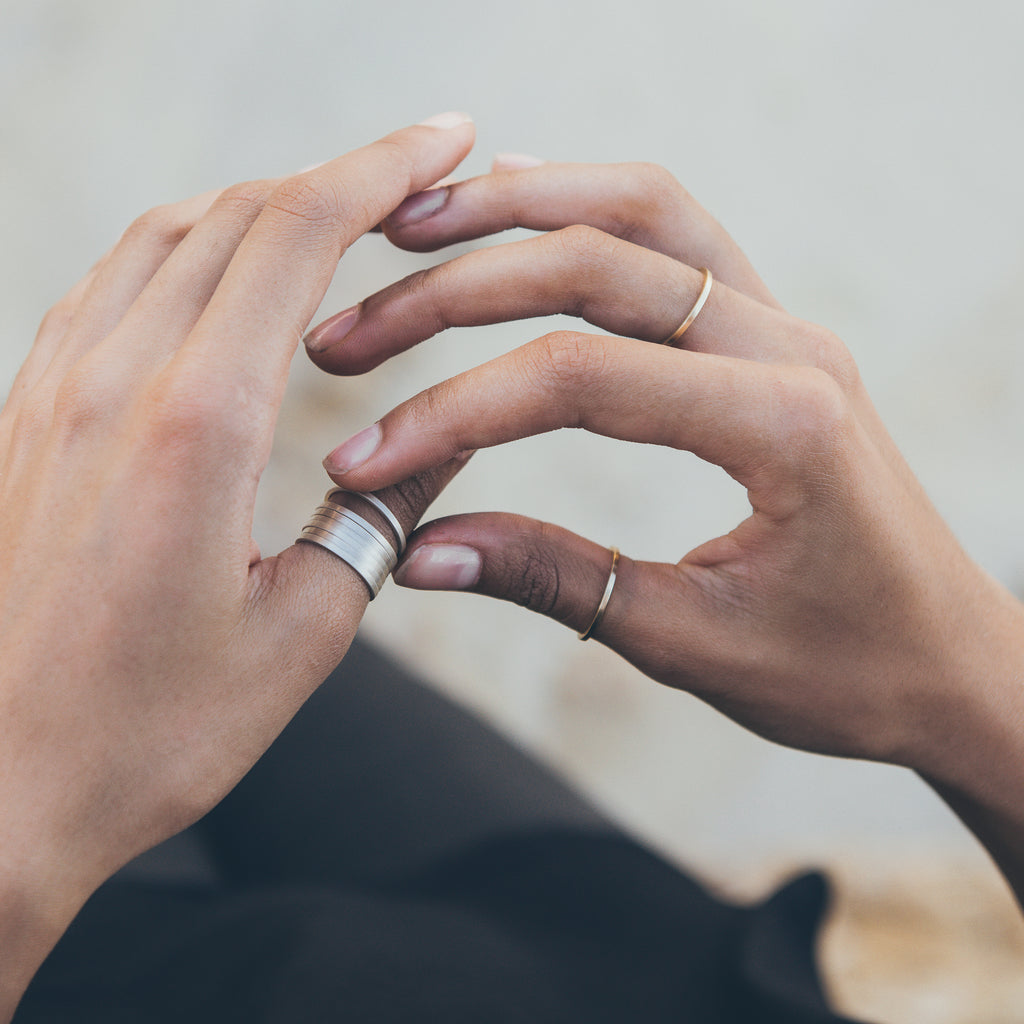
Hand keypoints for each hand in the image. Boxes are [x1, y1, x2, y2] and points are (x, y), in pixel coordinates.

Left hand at [0, 113, 473, 1015]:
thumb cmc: (148, 732)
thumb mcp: (305, 631)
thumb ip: (384, 516)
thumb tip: (443, 440)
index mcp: (196, 427)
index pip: (298, 237)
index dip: (384, 168)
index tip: (449, 137)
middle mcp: (112, 382)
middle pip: (237, 215)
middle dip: (339, 174)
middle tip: (417, 177)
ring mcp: (52, 392)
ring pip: (166, 235)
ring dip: (261, 207)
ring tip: (337, 221)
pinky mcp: (24, 417)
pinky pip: (109, 284)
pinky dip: (185, 249)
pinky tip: (221, 276)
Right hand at [309, 158, 1023, 901]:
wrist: (949, 662)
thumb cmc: (847, 669)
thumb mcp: (694, 644)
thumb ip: (553, 580)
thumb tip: (421, 552)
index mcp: (784, 422)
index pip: (582, 380)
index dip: (455, 411)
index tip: (363, 458)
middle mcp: (789, 346)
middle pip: (598, 266)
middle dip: (457, 291)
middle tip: (350, 333)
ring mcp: (786, 327)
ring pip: (643, 212)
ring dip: (523, 206)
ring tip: (413, 227)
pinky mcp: (770, 336)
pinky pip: (677, 237)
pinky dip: (587, 207)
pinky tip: (517, 206)